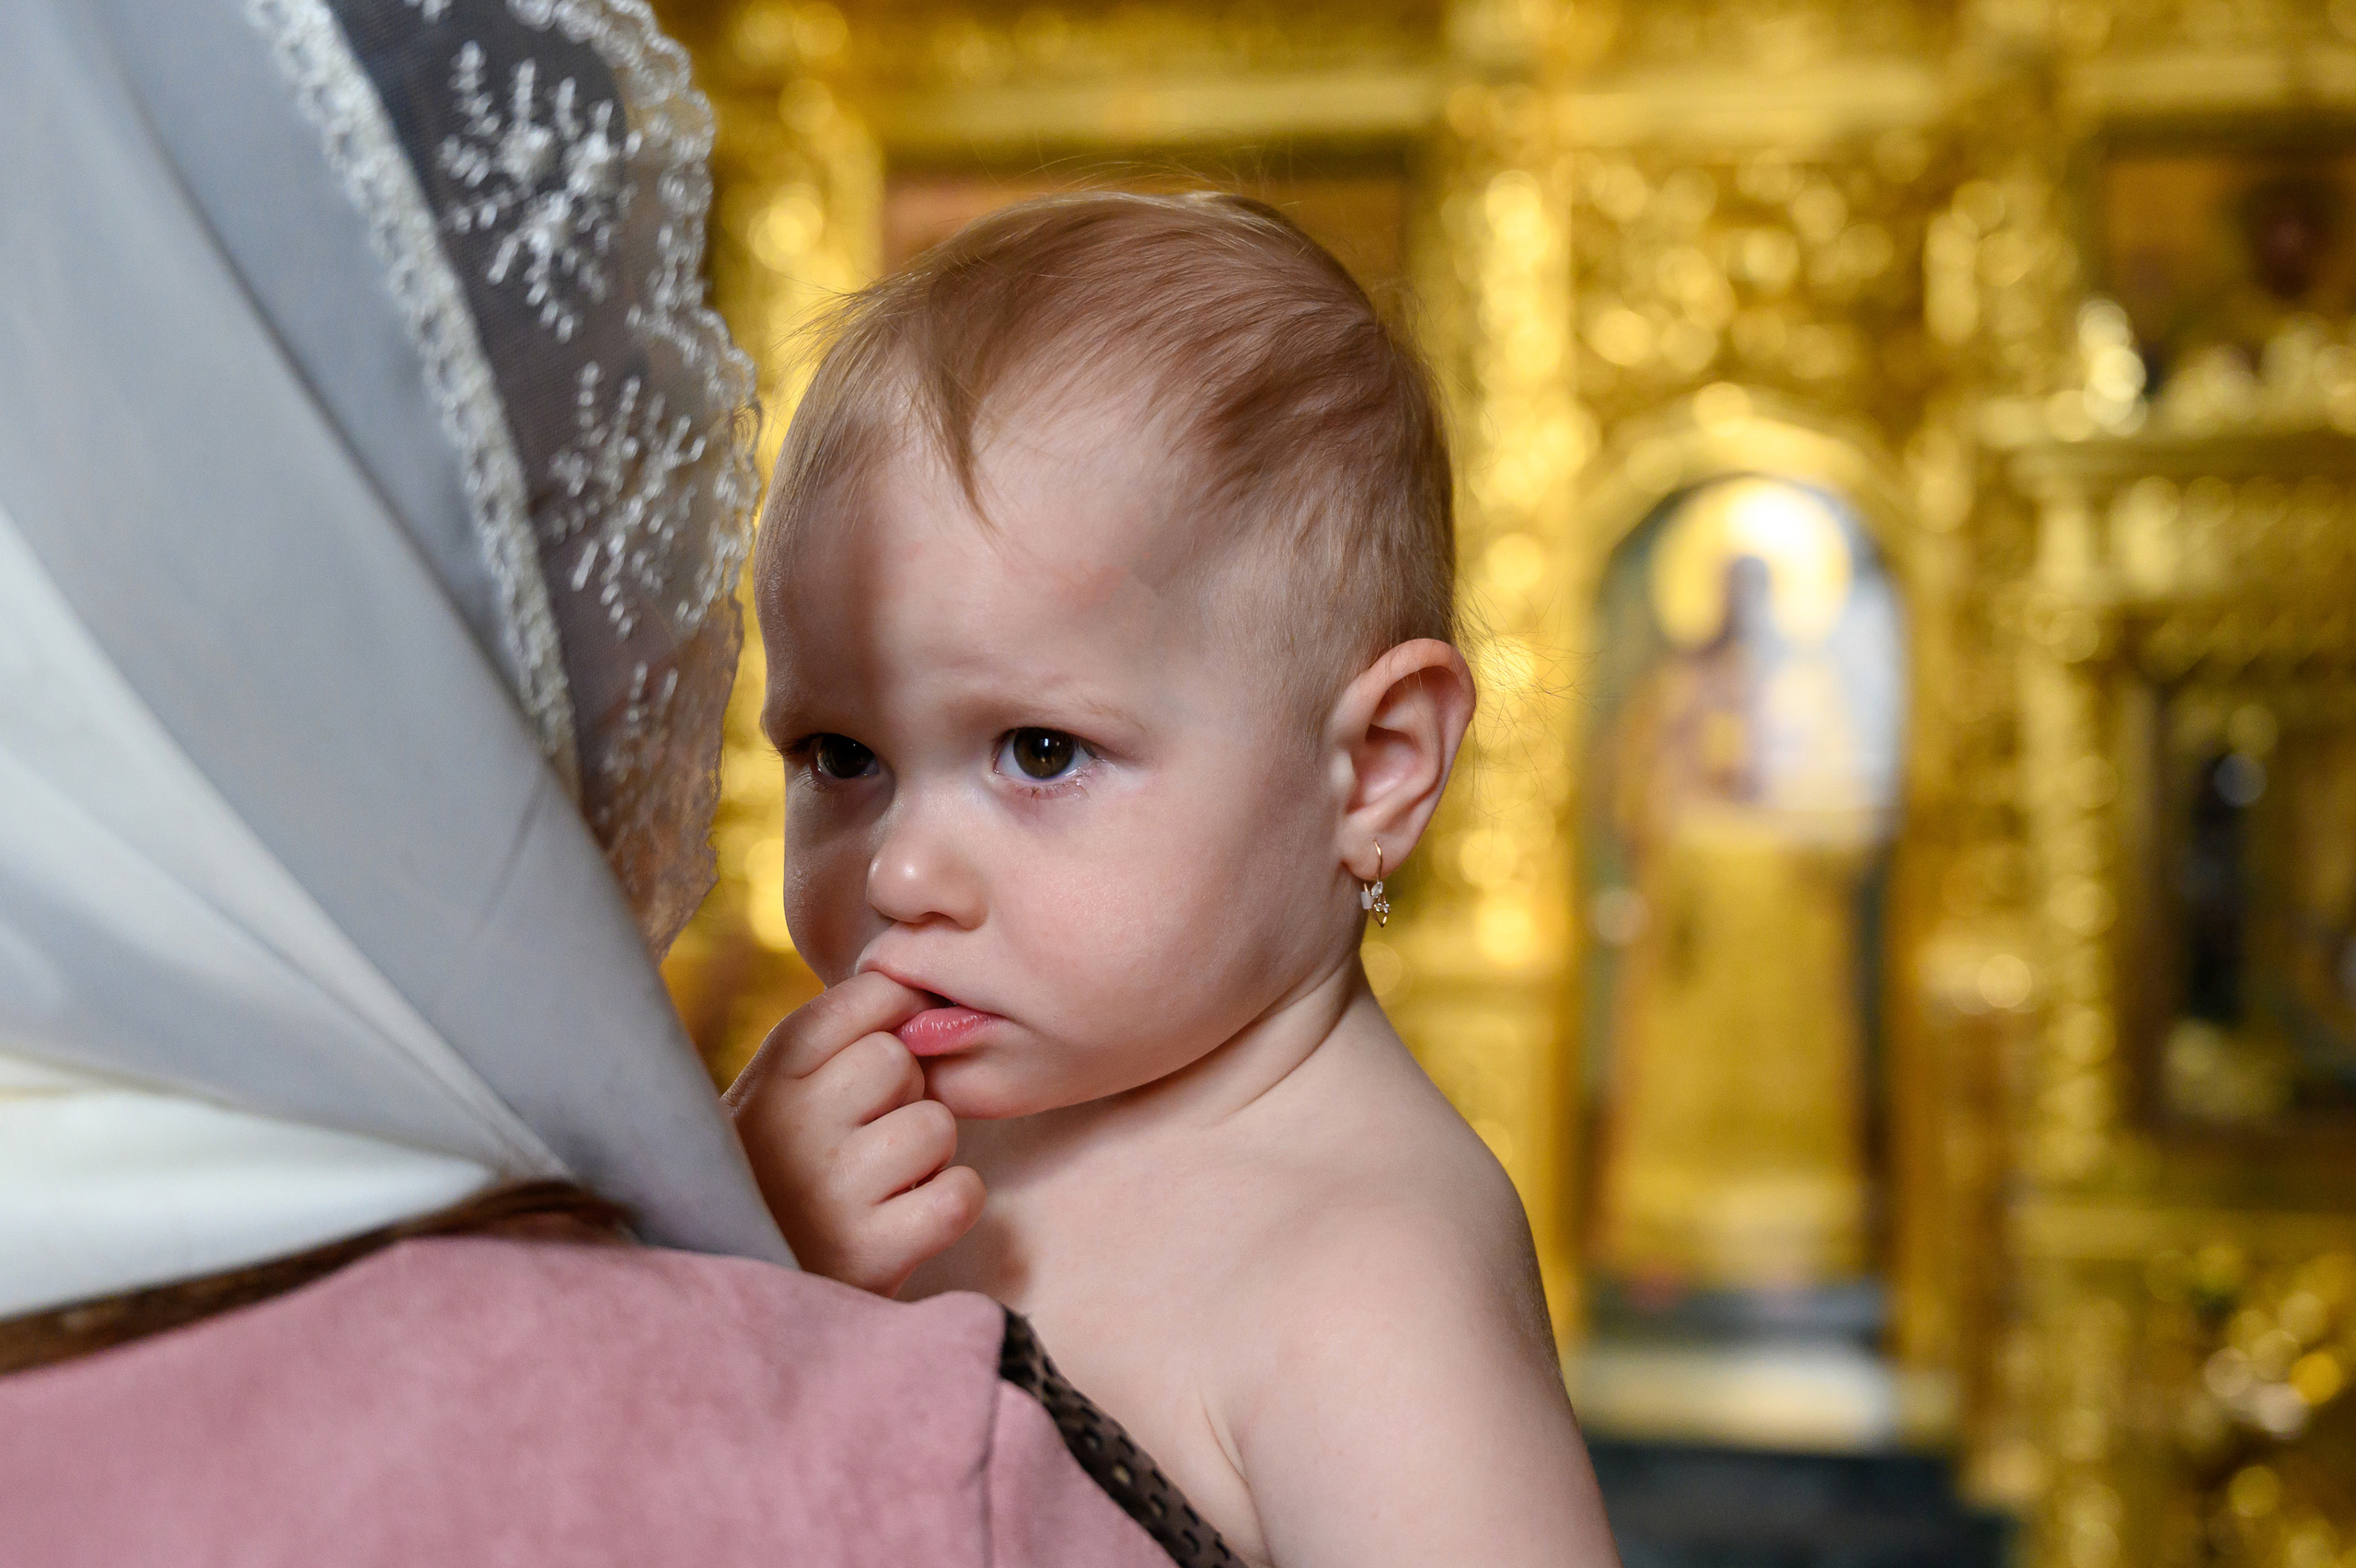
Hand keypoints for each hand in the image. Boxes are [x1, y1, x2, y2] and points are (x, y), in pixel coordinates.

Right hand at [726, 971, 985, 1296]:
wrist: (743, 1297)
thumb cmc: (776, 1179)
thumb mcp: (775, 1098)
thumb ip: (835, 1042)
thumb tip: (923, 988)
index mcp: (770, 1075)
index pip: (868, 996)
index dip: (895, 1018)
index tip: (878, 1059)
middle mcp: (792, 1125)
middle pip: (901, 1060)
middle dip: (904, 1095)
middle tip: (867, 1139)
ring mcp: (831, 1191)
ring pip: (936, 1125)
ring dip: (929, 1155)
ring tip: (883, 1184)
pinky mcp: (870, 1253)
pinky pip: (960, 1193)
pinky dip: (950, 1203)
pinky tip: (909, 1218)